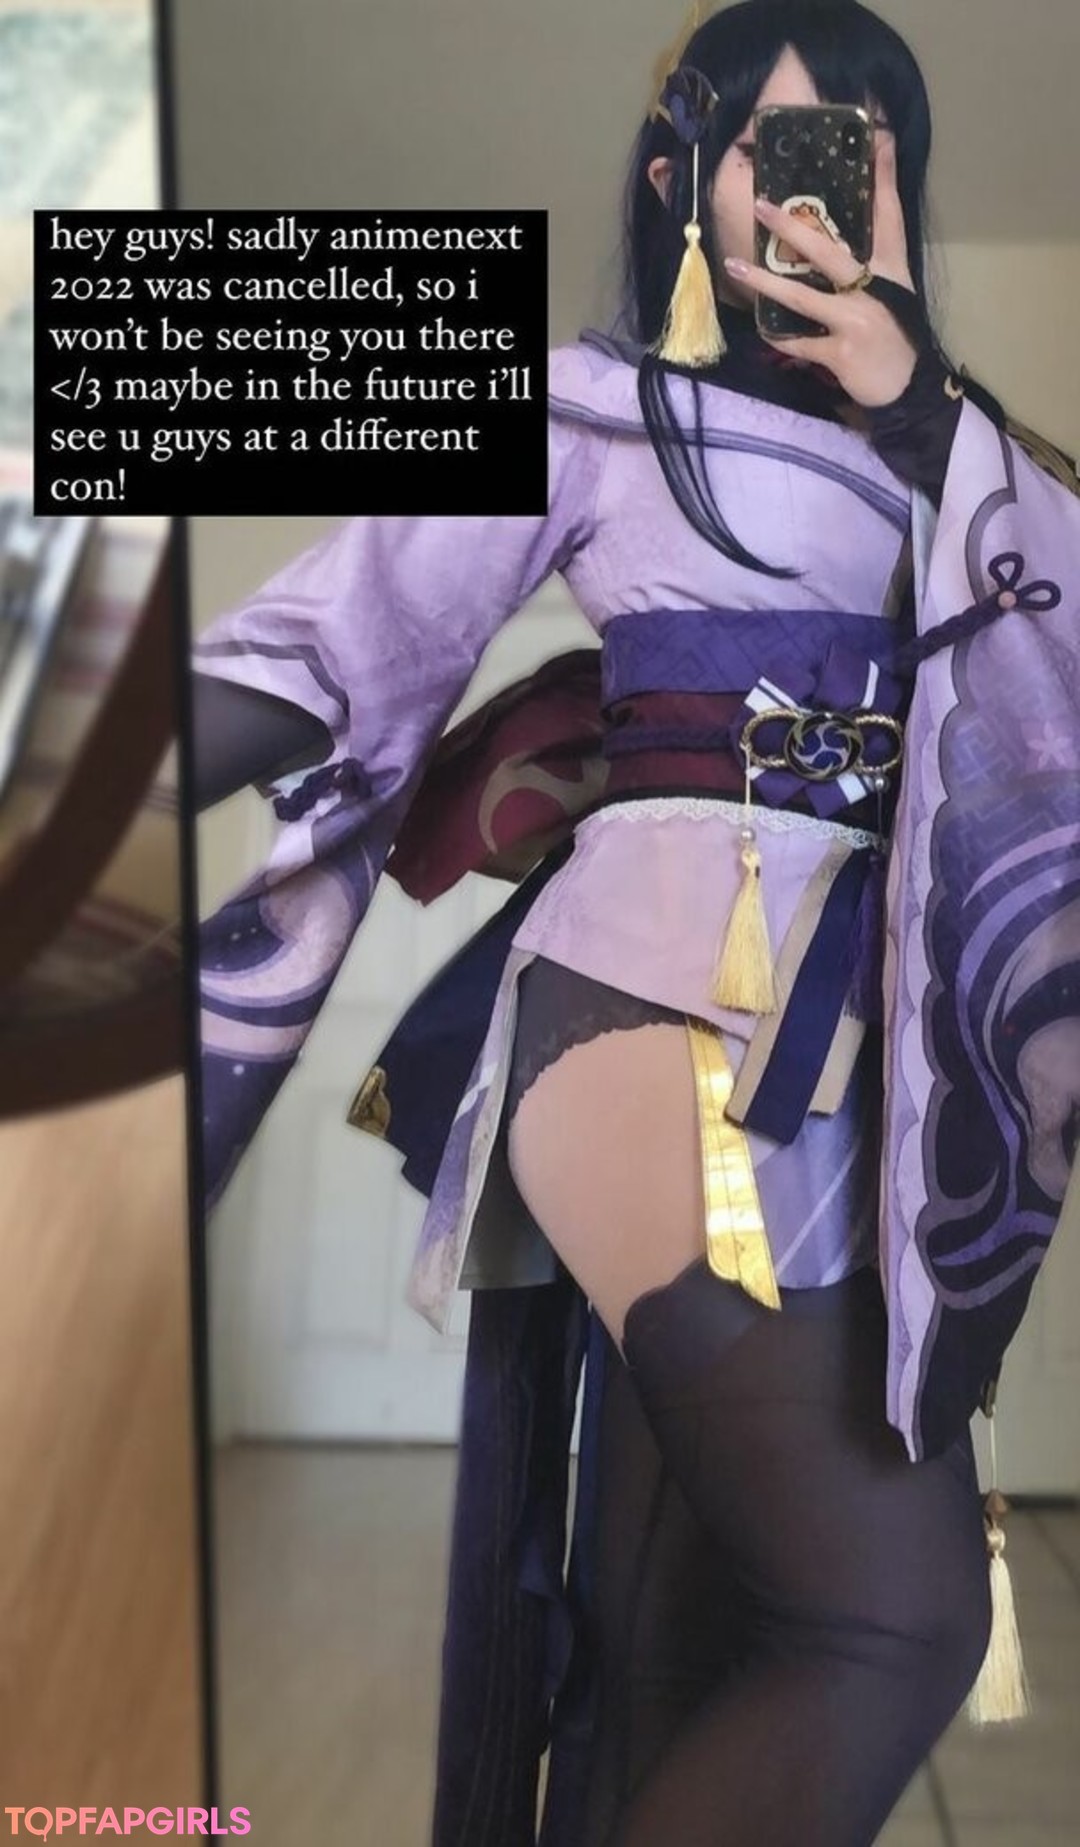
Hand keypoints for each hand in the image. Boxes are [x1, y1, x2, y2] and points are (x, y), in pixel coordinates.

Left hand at [723, 132, 922, 408]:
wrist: (906, 384)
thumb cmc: (894, 329)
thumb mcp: (894, 284)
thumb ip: (878, 245)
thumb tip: (860, 208)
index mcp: (888, 268)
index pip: (887, 214)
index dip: (881, 177)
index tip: (873, 135)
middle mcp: (873, 288)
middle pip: (827, 251)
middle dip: (793, 227)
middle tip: (762, 206)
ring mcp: (856, 321)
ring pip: (802, 296)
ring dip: (765, 282)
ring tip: (735, 266)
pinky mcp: (841, 352)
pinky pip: (800, 341)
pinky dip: (779, 335)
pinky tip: (760, 327)